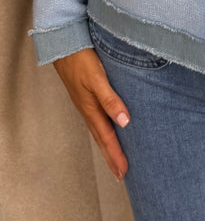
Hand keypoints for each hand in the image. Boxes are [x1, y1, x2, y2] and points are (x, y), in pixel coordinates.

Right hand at [53, 48, 129, 181]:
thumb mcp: (98, 79)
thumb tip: (124, 122)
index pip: (107, 138)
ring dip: (108, 147)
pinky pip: (97, 120)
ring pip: (99, 131)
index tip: (123, 173)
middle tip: (120, 175)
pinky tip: (109, 130)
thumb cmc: (82, 61)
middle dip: (111, 157)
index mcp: (91, 109)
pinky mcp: (86, 96)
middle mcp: (88, 110)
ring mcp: (86, 104)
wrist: (64, 45)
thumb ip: (111, 99)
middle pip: (102, 139)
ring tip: (116, 159)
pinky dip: (104, 131)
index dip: (116, 156)